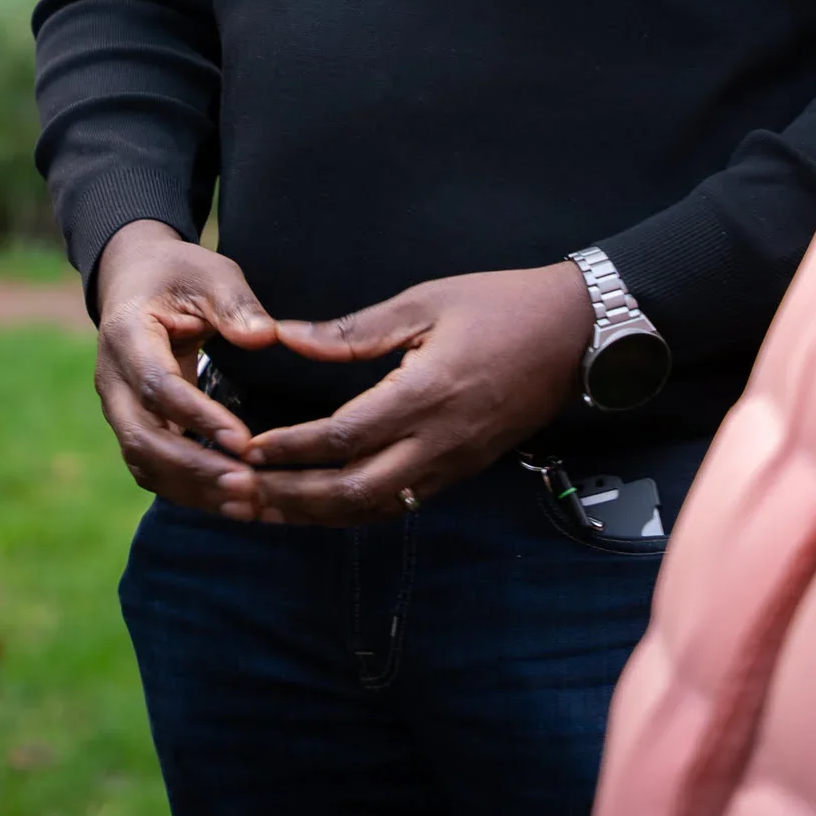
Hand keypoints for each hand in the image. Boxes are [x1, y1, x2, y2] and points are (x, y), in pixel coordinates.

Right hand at [93, 220, 278, 522]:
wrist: (137, 279)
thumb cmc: (179, 273)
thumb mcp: (211, 273)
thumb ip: (235, 304)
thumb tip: (264, 338)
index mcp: (126, 335)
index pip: (159, 387)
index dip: (199, 418)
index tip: (244, 442)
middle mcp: (111, 380)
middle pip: (143, 438)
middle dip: (194, 469)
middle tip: (247, 487)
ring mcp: (117, 408)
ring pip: (144, 463)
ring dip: (192, 488)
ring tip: (246, 503)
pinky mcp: (133, 425)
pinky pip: (152, 468)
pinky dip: (187, 489)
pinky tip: (231, 501)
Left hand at [240, 262, 593, 525]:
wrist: (576, 334)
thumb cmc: (502, 305)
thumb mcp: (426, 300)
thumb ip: (355, 331)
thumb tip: (288, 338)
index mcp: (427, 394)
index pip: (343, 437)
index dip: (290, 449)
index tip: (246, 449)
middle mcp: (439, 441)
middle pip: (352, 491)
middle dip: (290, 498)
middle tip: (240, 495)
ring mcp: (454, 463)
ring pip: (374, 508)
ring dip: (315, 515)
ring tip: (265, 511)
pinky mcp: (462, 469)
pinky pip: (399, 504)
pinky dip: (353, 511)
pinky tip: (321, 506)